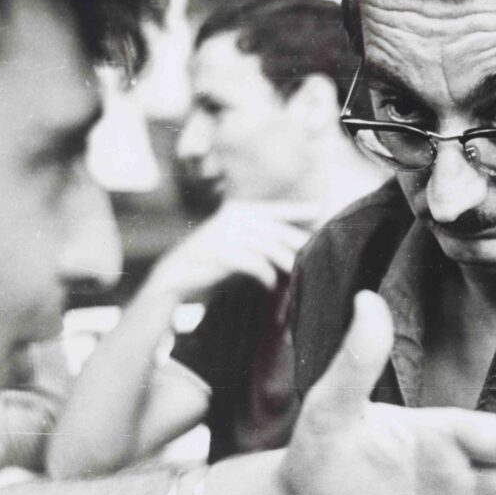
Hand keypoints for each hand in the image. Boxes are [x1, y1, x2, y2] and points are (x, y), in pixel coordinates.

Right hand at [146, 201, 316, 299]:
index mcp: (238, 210)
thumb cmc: (211, 259)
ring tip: (297, 273)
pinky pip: (255, 264)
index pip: (274, 209)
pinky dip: (266, 276)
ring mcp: (228, 233)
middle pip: (276, 230)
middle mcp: (234, 218)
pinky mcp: (223, 253)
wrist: (176, 273)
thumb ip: (258, 235)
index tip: (319, 210)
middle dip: (298, 243)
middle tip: (317, 253)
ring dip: (285, 263)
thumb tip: (292, 241)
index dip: (297, 210)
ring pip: (269, 247)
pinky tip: (271, 285)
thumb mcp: (234, 239)